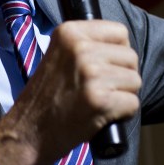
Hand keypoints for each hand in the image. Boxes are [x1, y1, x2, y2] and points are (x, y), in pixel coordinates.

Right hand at [0, 20, 140, 164]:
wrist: (28, 132)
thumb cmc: (47, 96)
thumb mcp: (59, 55)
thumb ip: (87, 44)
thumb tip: (123, 47)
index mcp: (69, 32)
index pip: (120, 32)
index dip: (118, 52)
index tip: (105, 66)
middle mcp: (80, 48)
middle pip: (131, 57)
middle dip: (123, 76)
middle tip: (102, 89)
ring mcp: (90, 73)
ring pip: (135, 80)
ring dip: (124, 95)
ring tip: (100, 102)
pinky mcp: (99, 100)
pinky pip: (133, 103)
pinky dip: (123, 114)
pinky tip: (103, 116)